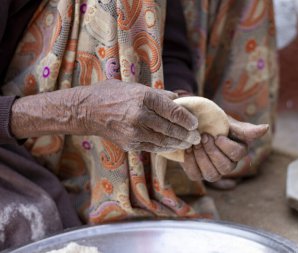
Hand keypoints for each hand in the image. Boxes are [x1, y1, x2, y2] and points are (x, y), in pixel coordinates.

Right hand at [11, 80, 199, 152]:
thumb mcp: (135, 87)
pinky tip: (173, 147)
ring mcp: (135, 132)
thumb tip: (177, 99)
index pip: (174, 111)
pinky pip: (153, 147)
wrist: (87, 111)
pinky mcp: (130, 143)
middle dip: (187, 134)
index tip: (195, 123)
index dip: (188, 119)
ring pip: (164, 140)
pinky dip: (165, 148)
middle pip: (171, 128)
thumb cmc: (111, 94)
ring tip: (188, 144)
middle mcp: (141, 115)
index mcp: (144, 97)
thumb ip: (158, 94)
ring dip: (179, 143)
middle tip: (197, 137)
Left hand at [180, 117, 268, 181]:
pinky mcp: (199, 174)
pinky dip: (190, 162)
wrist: (193, 124)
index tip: (218, 135)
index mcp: (239, 150)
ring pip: (211, 175)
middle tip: (203, 137)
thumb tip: (266, 128)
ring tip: (195, 143)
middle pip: (225, 167)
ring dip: (201, 158)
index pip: (238, 154)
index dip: (227, 147)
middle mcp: (229, 164)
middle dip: (212, 151)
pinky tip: (188, 149)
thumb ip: (244, 128)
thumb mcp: (227, 121)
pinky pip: (195, 175)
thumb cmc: (213, 121)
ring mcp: (214, 171)